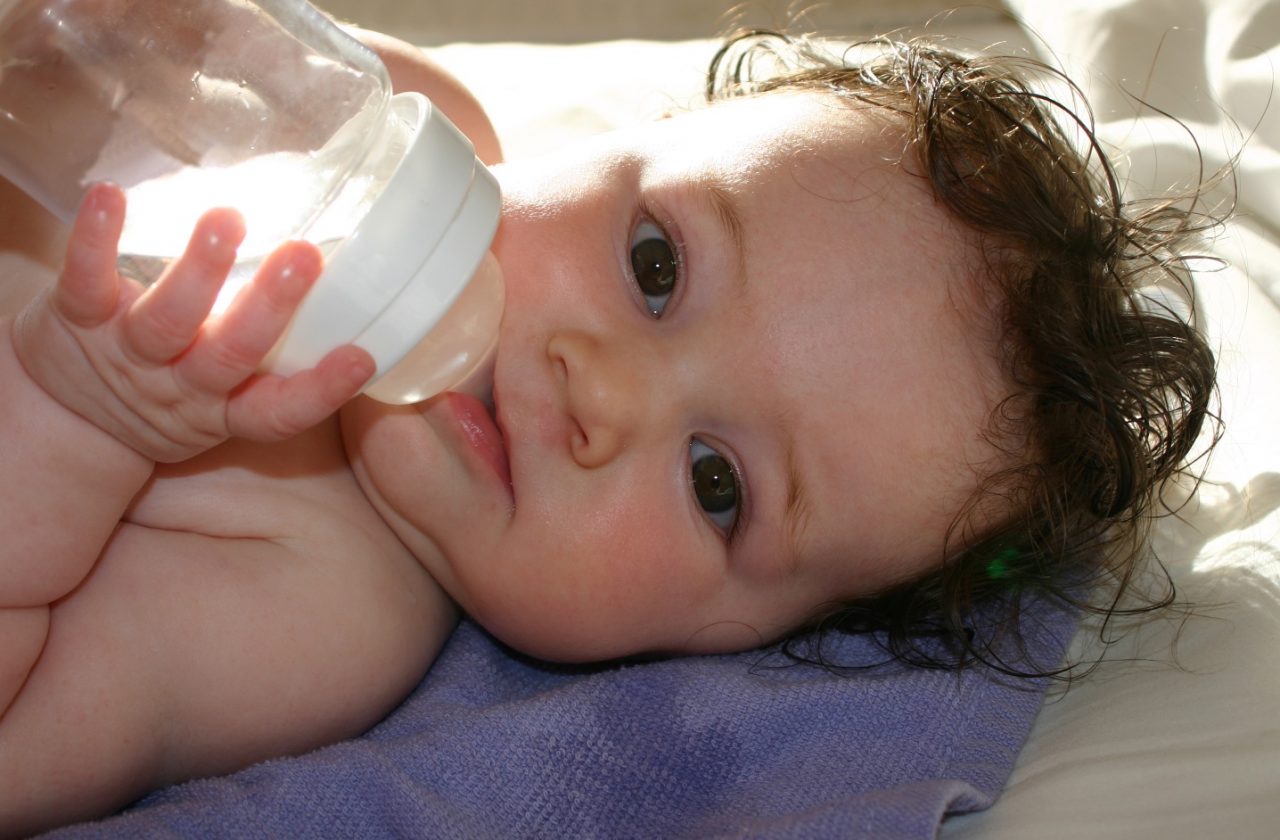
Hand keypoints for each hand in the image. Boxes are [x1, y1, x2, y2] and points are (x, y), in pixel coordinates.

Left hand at [11, 183, 375, 462]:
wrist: (64, 416)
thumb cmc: (172, 389)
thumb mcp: (224, 395)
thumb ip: (274, 348)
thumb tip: (349, 271)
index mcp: (227, 408)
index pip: (279, 411)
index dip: (319, 390)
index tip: (361, 357)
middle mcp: (182, 387)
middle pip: (229, 356)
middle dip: (268, 307)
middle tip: (304, 256)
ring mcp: (128, 354)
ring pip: (165, 321)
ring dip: (199, 269)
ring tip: (227, 220)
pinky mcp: (76, 319)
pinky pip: (84, 280)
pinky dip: (96, 238)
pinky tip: (110, 195)